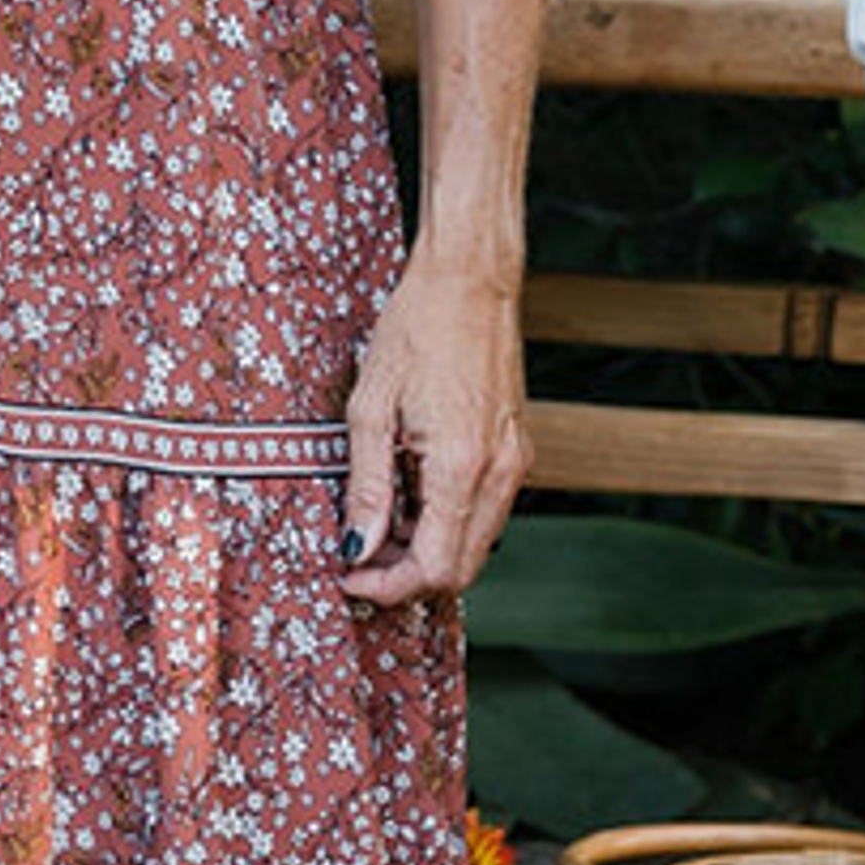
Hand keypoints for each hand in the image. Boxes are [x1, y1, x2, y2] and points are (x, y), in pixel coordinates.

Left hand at [334, 249, 529, 605]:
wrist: (469, 279)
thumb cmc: (417, 328)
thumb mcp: (371, 408)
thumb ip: (366, 486)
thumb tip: (358, 546)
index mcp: (462, 465)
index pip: (434, 567)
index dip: (388, 585)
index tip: (350, 576)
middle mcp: (499, 472)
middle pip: (461, 569)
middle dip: (407, 576)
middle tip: (360, 556)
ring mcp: (514, 462)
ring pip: (475, 544)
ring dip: (427, 549)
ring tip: (379, 518)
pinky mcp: (515, 449)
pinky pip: (484, 510)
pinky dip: (447, 520)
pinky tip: (410, 491)